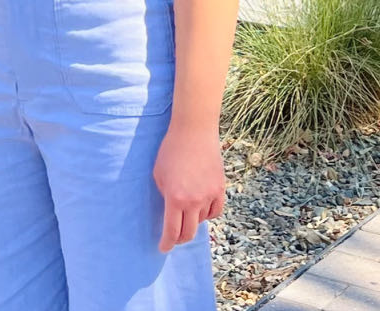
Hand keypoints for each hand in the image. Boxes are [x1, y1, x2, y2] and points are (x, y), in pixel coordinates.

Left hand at [153, 122, 225, 250]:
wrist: (194, 131)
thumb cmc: (171, 149)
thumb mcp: (158, 173)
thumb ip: (164, 194)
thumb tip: (170, 210)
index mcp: (175, 198)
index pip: (172, 231)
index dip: (167, 243)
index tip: (163, 248)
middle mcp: (193, 201)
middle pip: (188, 232)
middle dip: (179, 238)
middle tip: (174, 237)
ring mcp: (209, 196)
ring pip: (201, 220)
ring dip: (193, 220)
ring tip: (186, 210)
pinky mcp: (220, 189)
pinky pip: (215, 211)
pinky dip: (207, 214)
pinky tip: (201, 209)